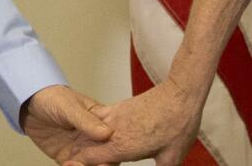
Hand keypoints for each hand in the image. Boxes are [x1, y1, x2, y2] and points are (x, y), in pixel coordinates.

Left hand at [20, 85, 113, 162]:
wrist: (28, 104)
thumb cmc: (52, 97)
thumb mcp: (70, 107)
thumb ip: (86, 121)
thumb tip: (106, 133)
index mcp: (101, 121)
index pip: (116, 139)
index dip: (116, 150)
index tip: (109, 158)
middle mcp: (93, 138)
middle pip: (107, 156)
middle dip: (103, 164)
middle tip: (96, 165)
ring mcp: (81, 149)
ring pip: (92, 165)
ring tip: (76, 164)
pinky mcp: (67, 157)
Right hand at [61, 78, 203, 165]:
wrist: (180, 93)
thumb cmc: (178, 124)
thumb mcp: (172, 158)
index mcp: (122, 146)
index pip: (89, 158)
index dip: (78, 163)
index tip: (70, 164)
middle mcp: (114, 130)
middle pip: (86, 145)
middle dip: (77, 155)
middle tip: (71, 159)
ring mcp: (117, 116)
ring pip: (91, 129)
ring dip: (83, 140)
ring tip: (77, 146)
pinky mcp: (122, 107)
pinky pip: (101, 117)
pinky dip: (94, 125)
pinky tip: (97, 131)